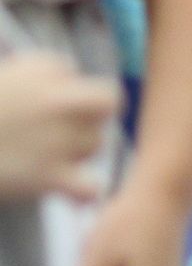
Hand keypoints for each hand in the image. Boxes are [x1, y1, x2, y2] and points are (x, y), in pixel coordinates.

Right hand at [0, 53, 119, 203]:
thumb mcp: (15, 74)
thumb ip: (50, 75)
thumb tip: (77, 92)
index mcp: (47, 74)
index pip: (101, 88)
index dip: (94, 100)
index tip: (75, 110)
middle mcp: (56, 102)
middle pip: (101, 114)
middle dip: (86, 121)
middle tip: (61, 132)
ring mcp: (54, 139)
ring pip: (94, 145)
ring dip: (78, 151)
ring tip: (44, 155)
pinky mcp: (44, 176)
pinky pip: (89, 187)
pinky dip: (84, 192)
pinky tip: (71, 191)